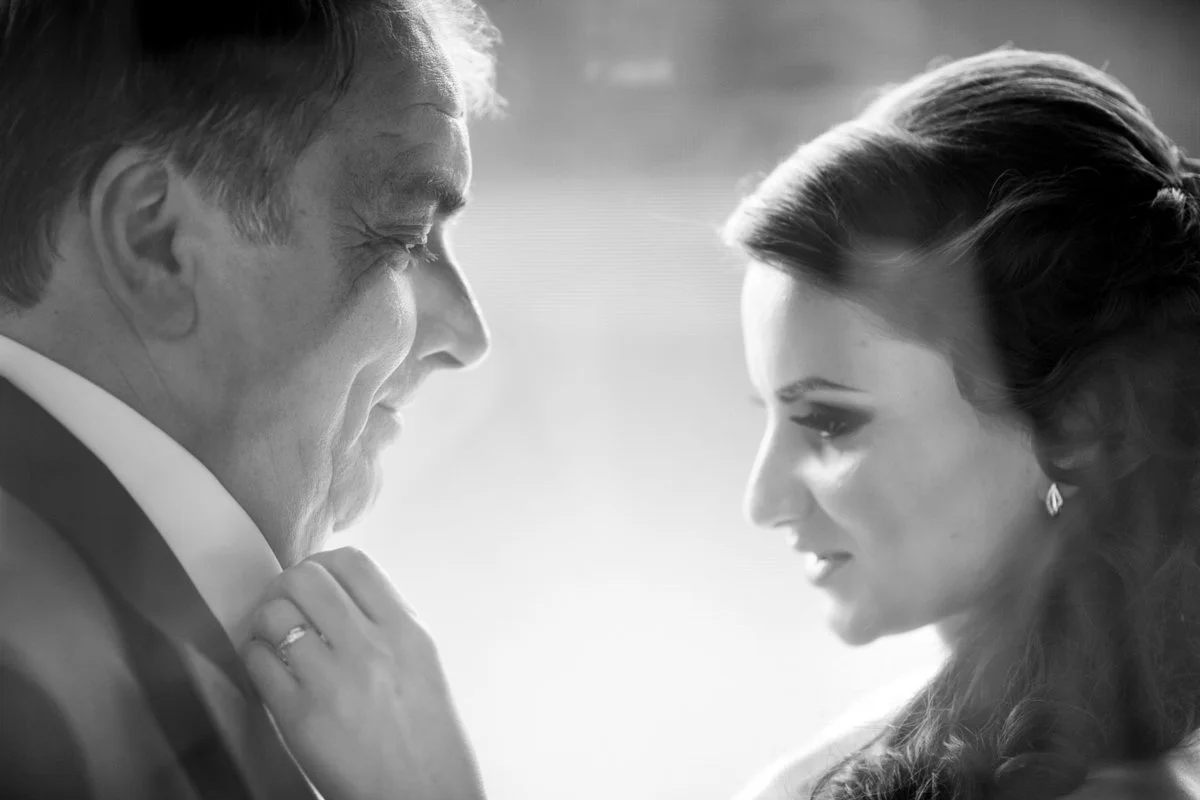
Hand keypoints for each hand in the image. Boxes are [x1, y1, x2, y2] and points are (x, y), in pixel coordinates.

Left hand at [241, 547, 485, 799]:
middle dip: (286, 586)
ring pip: (274, 614)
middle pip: (306, 578)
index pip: (351, 563)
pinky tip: (266, 665)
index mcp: (404, 631)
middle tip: (284, 603)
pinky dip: (254, 655)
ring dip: (265, 620)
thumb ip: (385, 623)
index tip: (314, 579)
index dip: (322, 564)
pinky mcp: (299, 716)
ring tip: (271, 635)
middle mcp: (369, 648)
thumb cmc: (424, 735)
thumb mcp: (421, 662)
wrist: (422, 794)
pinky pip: (258, 662)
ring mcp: (332, 681)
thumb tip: (338, 594)